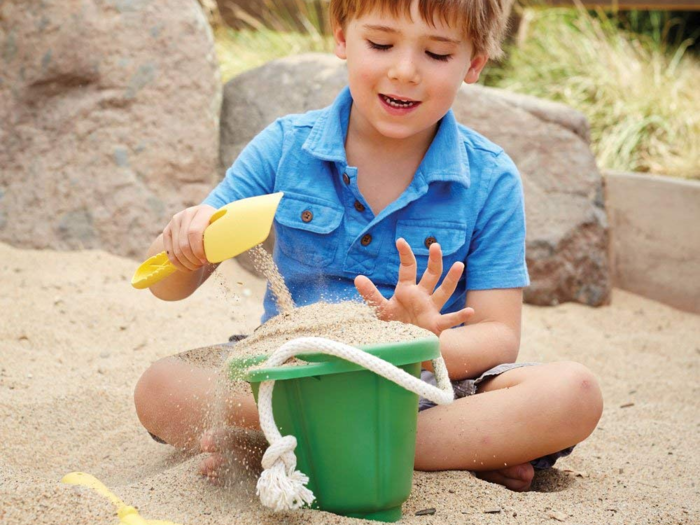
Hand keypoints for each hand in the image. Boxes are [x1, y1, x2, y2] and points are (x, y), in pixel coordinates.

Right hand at [162, 204, 216, 271]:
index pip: (194, 232)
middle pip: (184, 243)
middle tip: (201, 265)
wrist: (208, 222)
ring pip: (176, 249)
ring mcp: (175, 221)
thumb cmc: (218, 231)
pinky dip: (177, 263)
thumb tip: (220, 253)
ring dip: (186, 262)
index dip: (198, 250)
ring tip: (196, 266)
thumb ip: (221, 240)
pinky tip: (187, 267)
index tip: (205, 260)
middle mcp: (187, 213)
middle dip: (192, 259)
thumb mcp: (222, 232)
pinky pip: (169, 251)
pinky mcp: (168, 230)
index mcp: (203, 211)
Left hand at [354, 238, 473, 335]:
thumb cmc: (395, 325)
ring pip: (444, 291)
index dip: (405, 254)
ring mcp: (431, 309)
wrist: (405, 345)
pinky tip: (469, 312)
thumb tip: (358, 277)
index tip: (400, 240)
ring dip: (451, 279)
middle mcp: (422, 296)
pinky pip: (449, 320)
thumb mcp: (381, 310)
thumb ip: (371, 294)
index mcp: (407, 290)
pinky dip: (460, 316)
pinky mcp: (436, 325)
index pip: (408, 268)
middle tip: (435, 245)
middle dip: (434, 260)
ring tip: (459, 265)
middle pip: (431, 274)